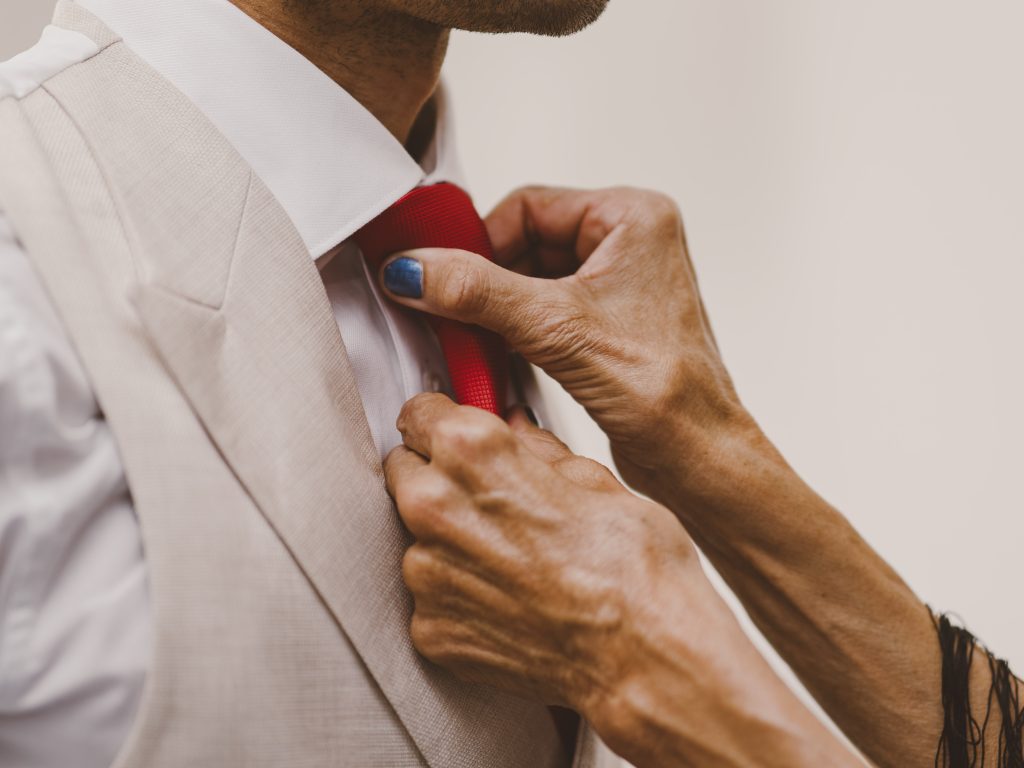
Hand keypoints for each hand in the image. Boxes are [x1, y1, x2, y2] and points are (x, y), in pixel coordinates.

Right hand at [377, 186, 753, 495]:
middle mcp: (628, 243)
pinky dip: (512, 331)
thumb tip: (413, 269)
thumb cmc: (664, 390)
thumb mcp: (554, 328)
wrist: (696, 456)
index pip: (526, 206)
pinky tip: (496, 355)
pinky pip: (541, 311)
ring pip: (528, 280)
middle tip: (449, 312)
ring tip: (474, 340)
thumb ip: (476, 291)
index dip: (478, 242)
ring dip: (496, 310)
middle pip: (522, 243)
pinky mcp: (605, 325)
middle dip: (486, 282)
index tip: (439, 274)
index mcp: (632, 217)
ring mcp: (617, 285)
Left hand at [383, 393, 697, 709]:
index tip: (453, 437)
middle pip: (405, 473)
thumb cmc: (631, 566)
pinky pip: (431, 599)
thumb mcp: (594, 478)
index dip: (442, 424)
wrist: (642, 654)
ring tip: (512, 561)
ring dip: (449, 544)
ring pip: (416, 540)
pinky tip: (508, 601)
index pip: (419, 415)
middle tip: (489, 499)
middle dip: (438, 479)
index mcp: (471, 451)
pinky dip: (459, 599)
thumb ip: (537, 449)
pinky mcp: (430, 628)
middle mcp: (435, 506)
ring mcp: (426, 573)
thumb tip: (519, 430)